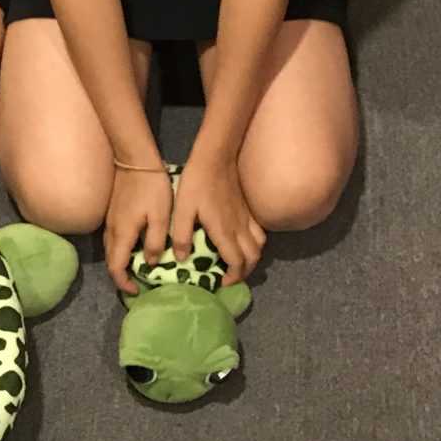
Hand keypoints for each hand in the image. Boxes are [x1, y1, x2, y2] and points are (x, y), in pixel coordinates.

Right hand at [104, 164, 173, 294]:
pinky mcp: (112, 211)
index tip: (136, 290)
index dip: (124, 283)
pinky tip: (133, 245)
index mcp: (123, 234)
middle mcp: (112, 230)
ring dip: (120, 261)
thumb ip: (155, 241)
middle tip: (139, 280)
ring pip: (110, 249)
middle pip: (110, 260)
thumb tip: (150, 262)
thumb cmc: (151, 188)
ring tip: (137, 265)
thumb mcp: (161, 216)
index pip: (116, 267)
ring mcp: (110, 220)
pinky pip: (112, 237)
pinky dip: (119, 248)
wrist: (135, 160)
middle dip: (122, 274)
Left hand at [171, 152, 265, 284]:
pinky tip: (244, 242)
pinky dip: (256, 243)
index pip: (237, 261)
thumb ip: (182, 235)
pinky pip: (259, 232)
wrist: (215, 157)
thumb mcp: (182, 209)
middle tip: (231, 277)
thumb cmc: (196, 183)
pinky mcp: (247, 208)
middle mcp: (239, 227)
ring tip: (239, 263)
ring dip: (252, 258)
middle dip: (245, 272)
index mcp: (223, 230)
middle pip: (252, 257)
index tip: (222, 283)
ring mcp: (246, 217)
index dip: (233, 277)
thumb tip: (182, 259)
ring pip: (259, 245)